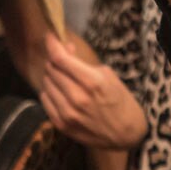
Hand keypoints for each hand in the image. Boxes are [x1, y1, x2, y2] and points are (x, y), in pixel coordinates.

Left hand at [39, 34, 148, 149]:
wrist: (125, 133)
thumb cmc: (119, 100)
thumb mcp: (107, 75)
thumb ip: (83, 63)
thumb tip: (65, 49)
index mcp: (92, 82)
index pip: (60, 59)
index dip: (52, 44)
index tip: (50, 36)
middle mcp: (77, 98)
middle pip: (51, 70)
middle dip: (55, 59)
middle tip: (62, 57)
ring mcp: (67, 113)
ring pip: (46, 84)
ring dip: (53, 76)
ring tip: (65, 76)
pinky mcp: (61, 125)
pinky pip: (45, 100)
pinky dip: (50, 91)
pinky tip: (61, 91)